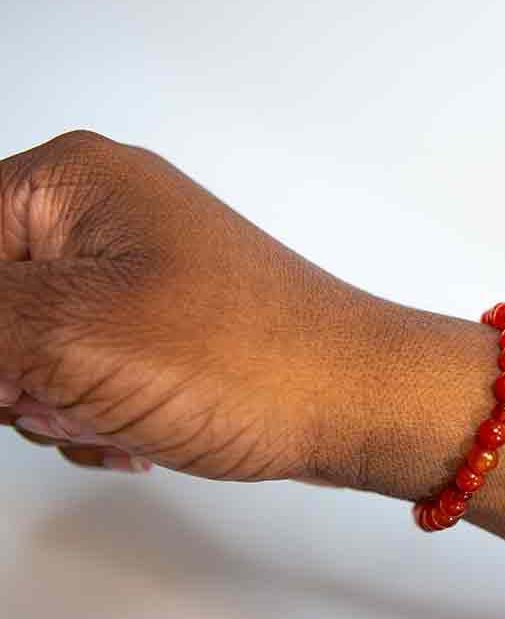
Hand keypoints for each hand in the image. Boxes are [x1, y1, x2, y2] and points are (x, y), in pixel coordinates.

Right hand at [0, 130, 378, 485]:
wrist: (356, 404)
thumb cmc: (245, 360)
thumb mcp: (64, 333)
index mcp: (68, 185)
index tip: (16, 376)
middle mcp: (100, 219)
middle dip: (11, 375)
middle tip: (70, 392)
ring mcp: (133, 277)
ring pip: (23, 354)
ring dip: (57, 406)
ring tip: (124, 413)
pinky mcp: (156, 331)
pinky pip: (79, 378)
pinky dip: (96, 418)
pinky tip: (143, 434)